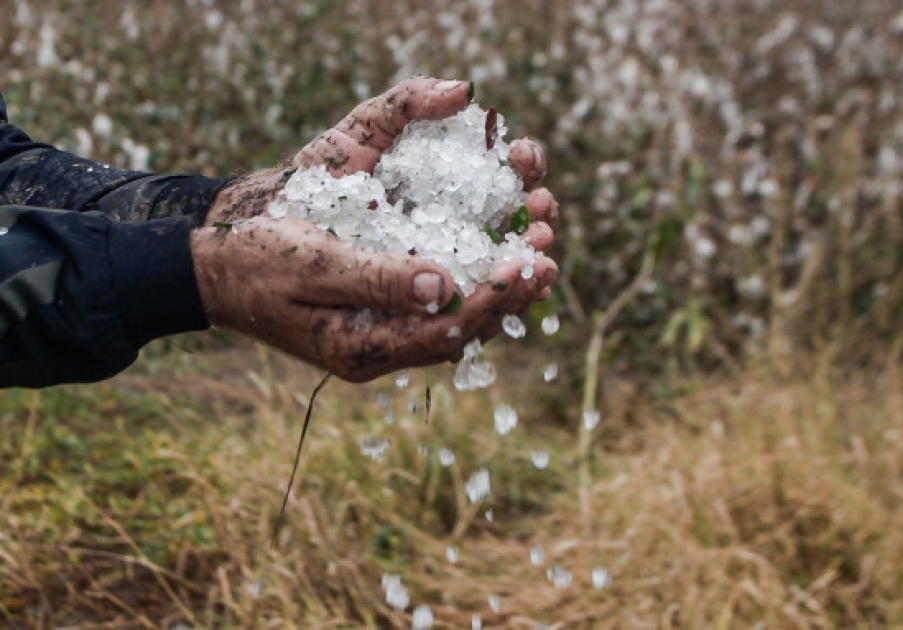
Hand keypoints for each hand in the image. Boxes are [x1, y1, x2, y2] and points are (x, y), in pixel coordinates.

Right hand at [198, 76, 560, 379]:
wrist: (212, 266)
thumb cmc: (254, 261)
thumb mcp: (313, 265)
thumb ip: (378, 279)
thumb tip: (447, 287)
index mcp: (364, 348)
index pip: (449, 330)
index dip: (497, 298)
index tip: (534, 264)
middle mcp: (380, 347)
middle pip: (464, 329)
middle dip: (511, 293)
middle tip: (549, 254)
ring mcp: (380, 332)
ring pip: (457, 317)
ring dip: (498, 284)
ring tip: (534, 243)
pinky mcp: (378, 310)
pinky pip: (438, 303)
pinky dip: (471, 276)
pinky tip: (492, 250)